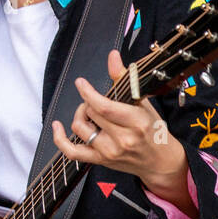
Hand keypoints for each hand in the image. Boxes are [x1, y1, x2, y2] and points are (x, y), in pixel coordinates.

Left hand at [50, 49, 189, 195]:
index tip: (81, 83)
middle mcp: (122, 139)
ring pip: (80, 128)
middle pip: (90, 114)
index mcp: (136, 122)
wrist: (160, 161)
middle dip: (88, 102)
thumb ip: (124, 79)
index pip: (104, 107)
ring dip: (80, 115)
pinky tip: (57, 127)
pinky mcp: (100, 161)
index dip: (88, 93)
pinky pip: (72, 152)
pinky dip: (60, 139)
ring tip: (89, 113)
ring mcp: (109, 152)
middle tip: (95, 101)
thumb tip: (112, 56)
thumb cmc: (153, 130)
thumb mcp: (143, 103)